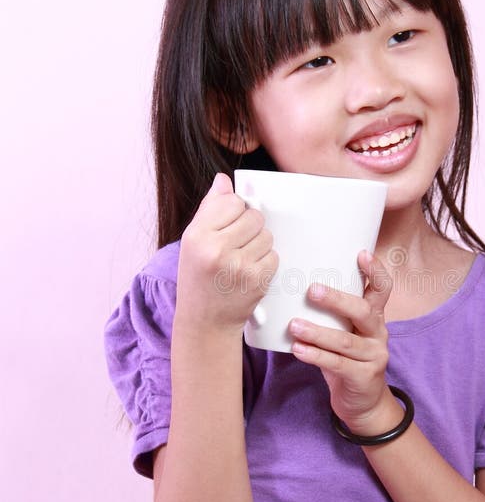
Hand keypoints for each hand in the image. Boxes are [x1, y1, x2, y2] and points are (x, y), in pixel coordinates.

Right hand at [175, 173, 277, 334]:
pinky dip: (265, 261)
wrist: (205, 321)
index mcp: (197, 236)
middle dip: (249, 227)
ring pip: (266, 235)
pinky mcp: (257, 280)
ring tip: (241, 259)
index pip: (232, 202)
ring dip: (259, 244)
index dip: (235, 211)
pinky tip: (249, 271)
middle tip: (236, 245)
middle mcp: (216, 250)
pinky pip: (273, 255)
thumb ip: (209, 209)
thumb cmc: (198, 278)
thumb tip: (223, 180)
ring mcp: (238, 266)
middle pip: (253, 217)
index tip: (228, 224)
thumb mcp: (193, 242)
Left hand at [288, 251, 399, 434]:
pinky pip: (337, 365)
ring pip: (345, 341)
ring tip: (295, 326)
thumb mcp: (345, 334)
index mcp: (375, 318)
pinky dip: (315, 356)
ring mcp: (373, 356)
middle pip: (363, 311)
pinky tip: (298, 349)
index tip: (362, 254)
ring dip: (318, 332)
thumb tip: (290, 291)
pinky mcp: (363, 377)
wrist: (363, 404)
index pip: (382, 289)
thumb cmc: (347, 361)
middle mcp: (378, 334)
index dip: (375, 271)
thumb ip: (330, 316)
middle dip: (337, 300)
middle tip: (312, 290)